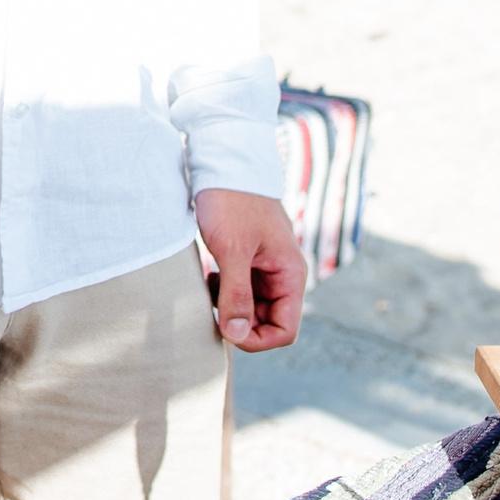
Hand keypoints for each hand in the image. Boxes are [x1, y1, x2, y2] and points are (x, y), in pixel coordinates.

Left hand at [195, 189, 304, 352]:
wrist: (223, 160)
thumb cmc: (230, 201)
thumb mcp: (232, 251)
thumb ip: (237, 294)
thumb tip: (236, 335)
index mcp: (290, 274)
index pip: (285, 330)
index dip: (257, 339)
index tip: (226, 328)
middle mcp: (282, 274)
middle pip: (267, 322)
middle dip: (240, 322)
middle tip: (211, 307)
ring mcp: (265, 266)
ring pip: (252, 306)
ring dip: (231, 306)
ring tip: (209, 288)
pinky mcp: (248, 258)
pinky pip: (241, 288)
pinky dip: (224, 290)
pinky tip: (209, 276)